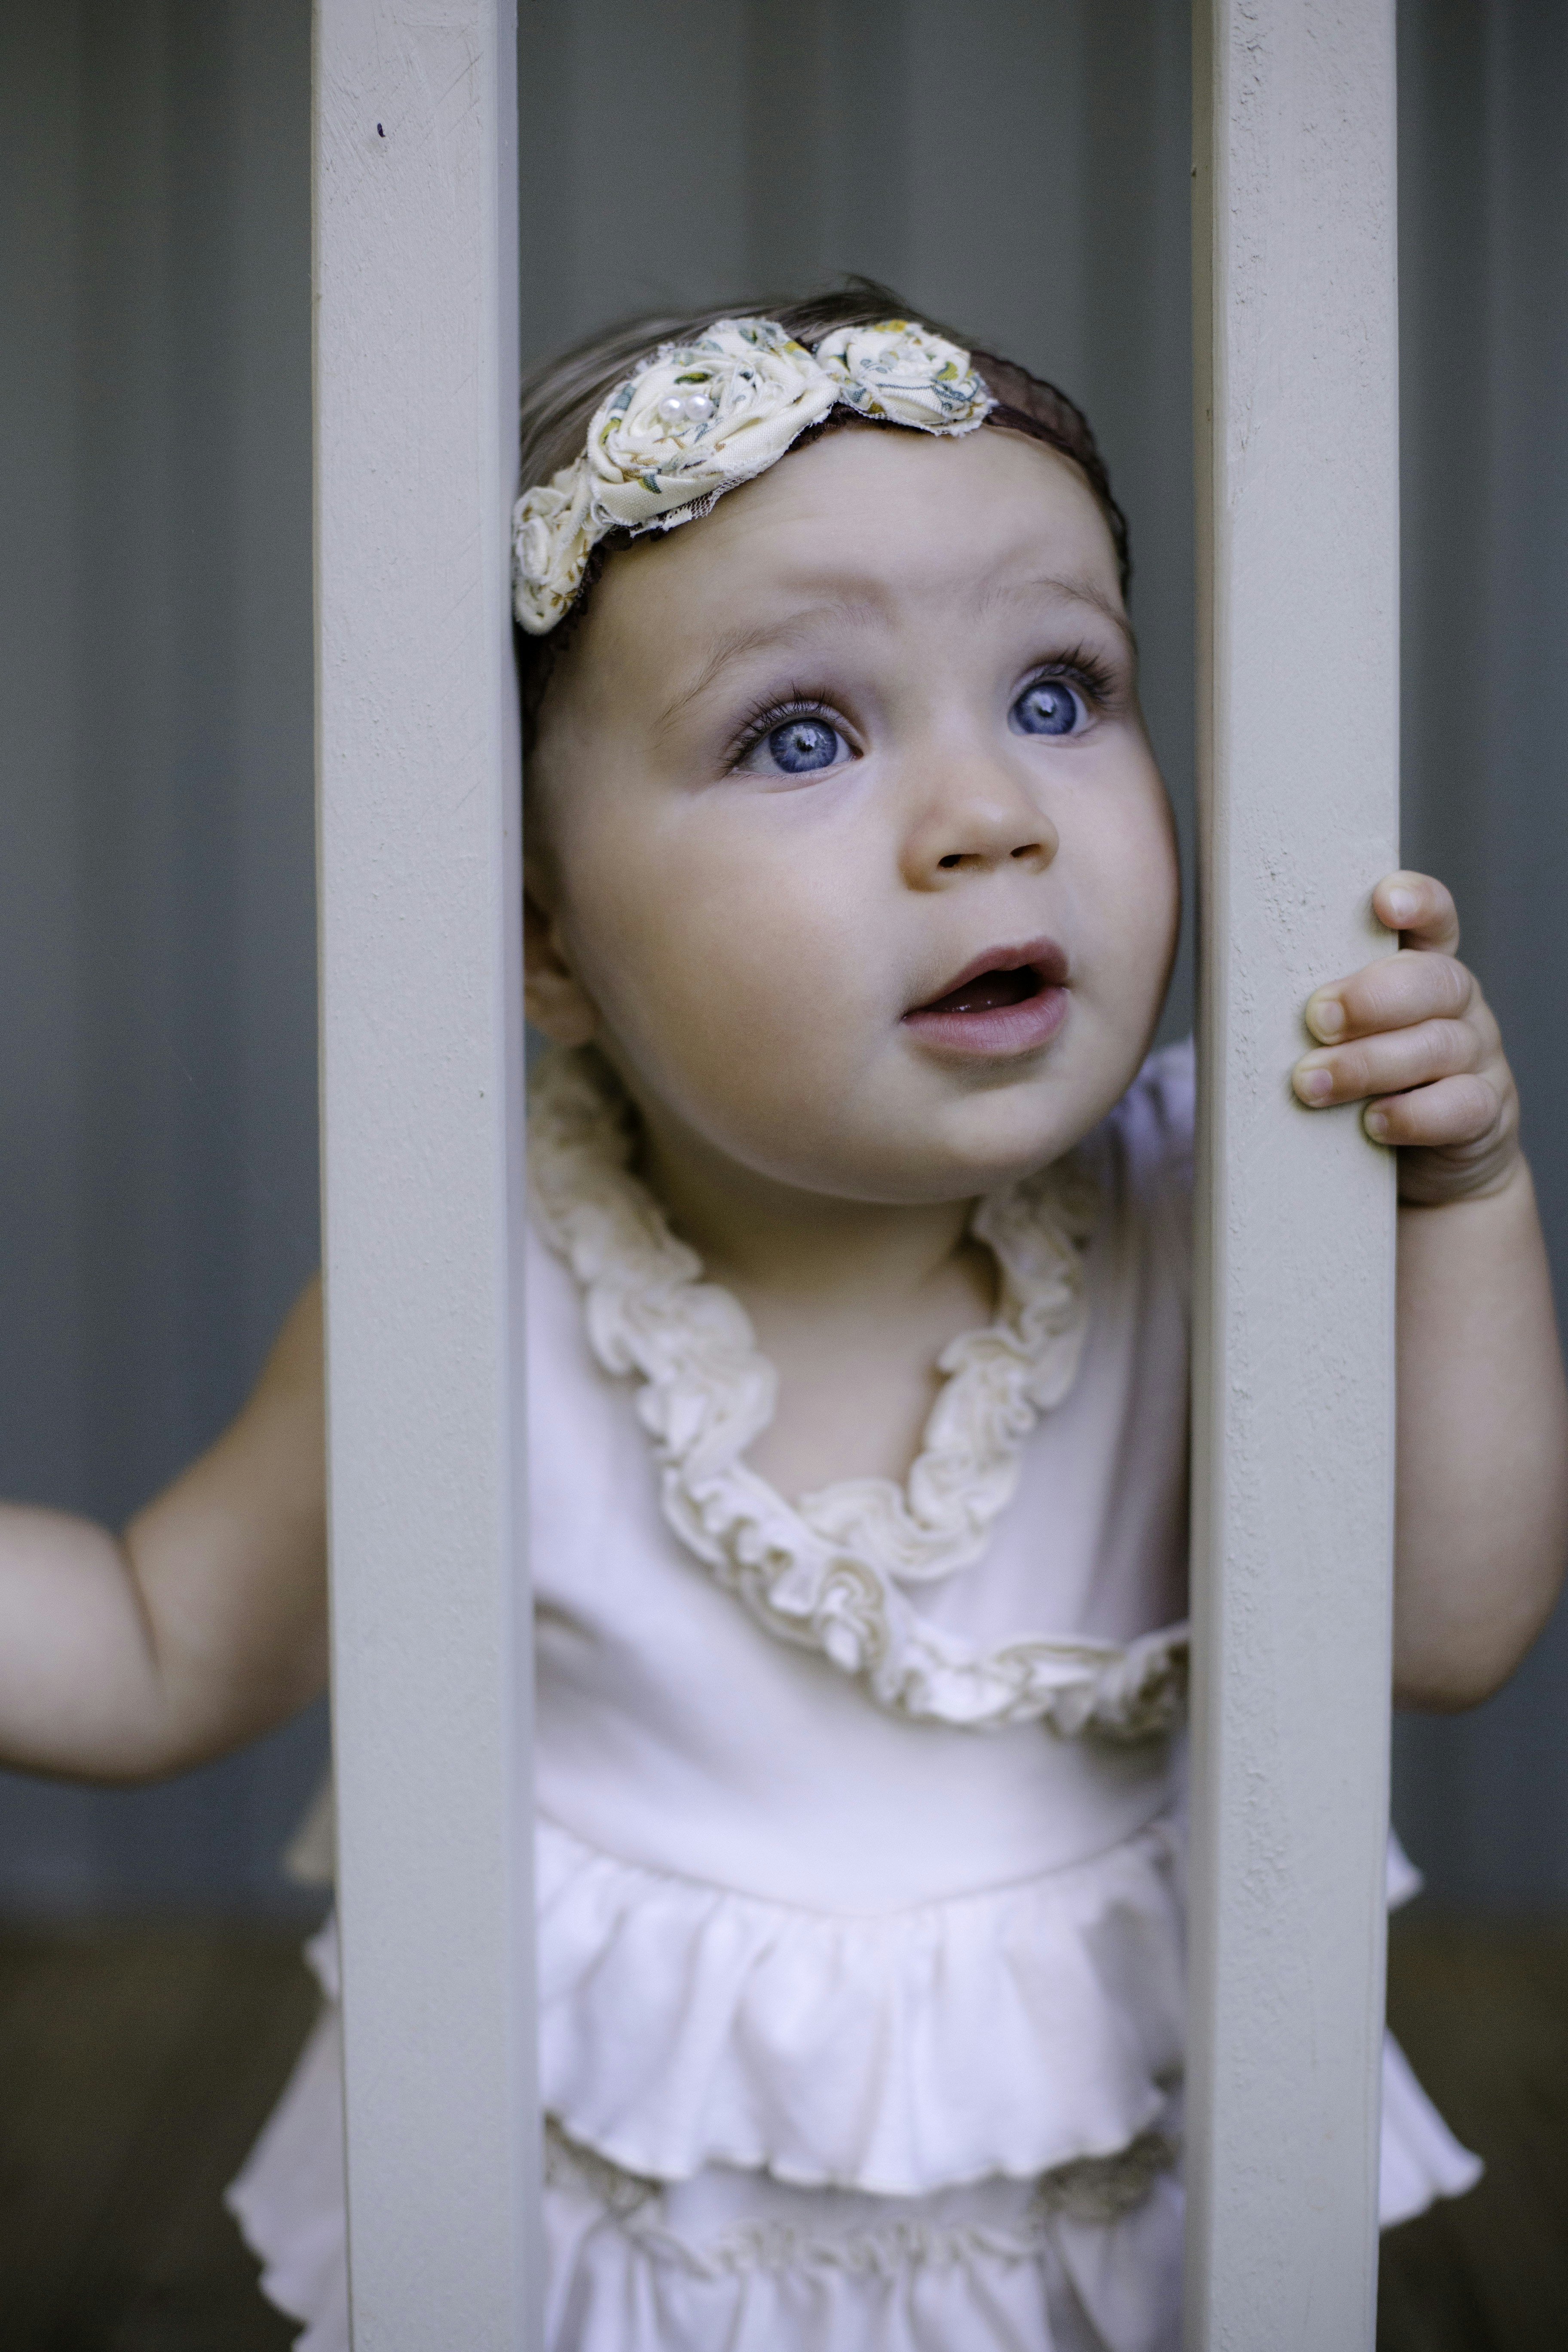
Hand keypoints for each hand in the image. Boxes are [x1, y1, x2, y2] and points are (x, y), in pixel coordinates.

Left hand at [1292, 871, 1519, 1206]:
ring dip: (1370, 1063)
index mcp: (1421, 970)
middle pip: (1435, 981)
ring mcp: (1477, 1058)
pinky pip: (1462, 1106)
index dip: (1418, 901)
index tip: (1383, 901)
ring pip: (1440, 1045)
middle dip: (1373, 997)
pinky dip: (1414, 1114)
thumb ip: (1310, 1008)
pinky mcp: (1485, 1114)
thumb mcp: (1337, 1036)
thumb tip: (1225, 989)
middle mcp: (1457, 1005)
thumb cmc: (1360, 1085)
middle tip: (1317, 1016)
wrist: (1426, 1166)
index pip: (1434, 919)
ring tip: (1311, 1083)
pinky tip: (1373, 1122)